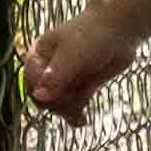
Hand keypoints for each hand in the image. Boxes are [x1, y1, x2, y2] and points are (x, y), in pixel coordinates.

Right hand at [23, 0, 150, 125]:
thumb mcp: (73, 53)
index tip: (66, 88)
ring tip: (85, 100)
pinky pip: (71, 109)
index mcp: (37, 57)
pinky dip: (76, 116)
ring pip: (58, 106)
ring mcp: (62, 81)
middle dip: (60, 102)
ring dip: (70, 108)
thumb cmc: (93, 35)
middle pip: (43, 100)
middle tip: (78, 95)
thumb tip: (38, 97)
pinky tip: (83, 120)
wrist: (119, 31)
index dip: (46, 93)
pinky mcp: (78, 89)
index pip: (32, 86)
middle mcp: (46, 70)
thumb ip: (57, 75)